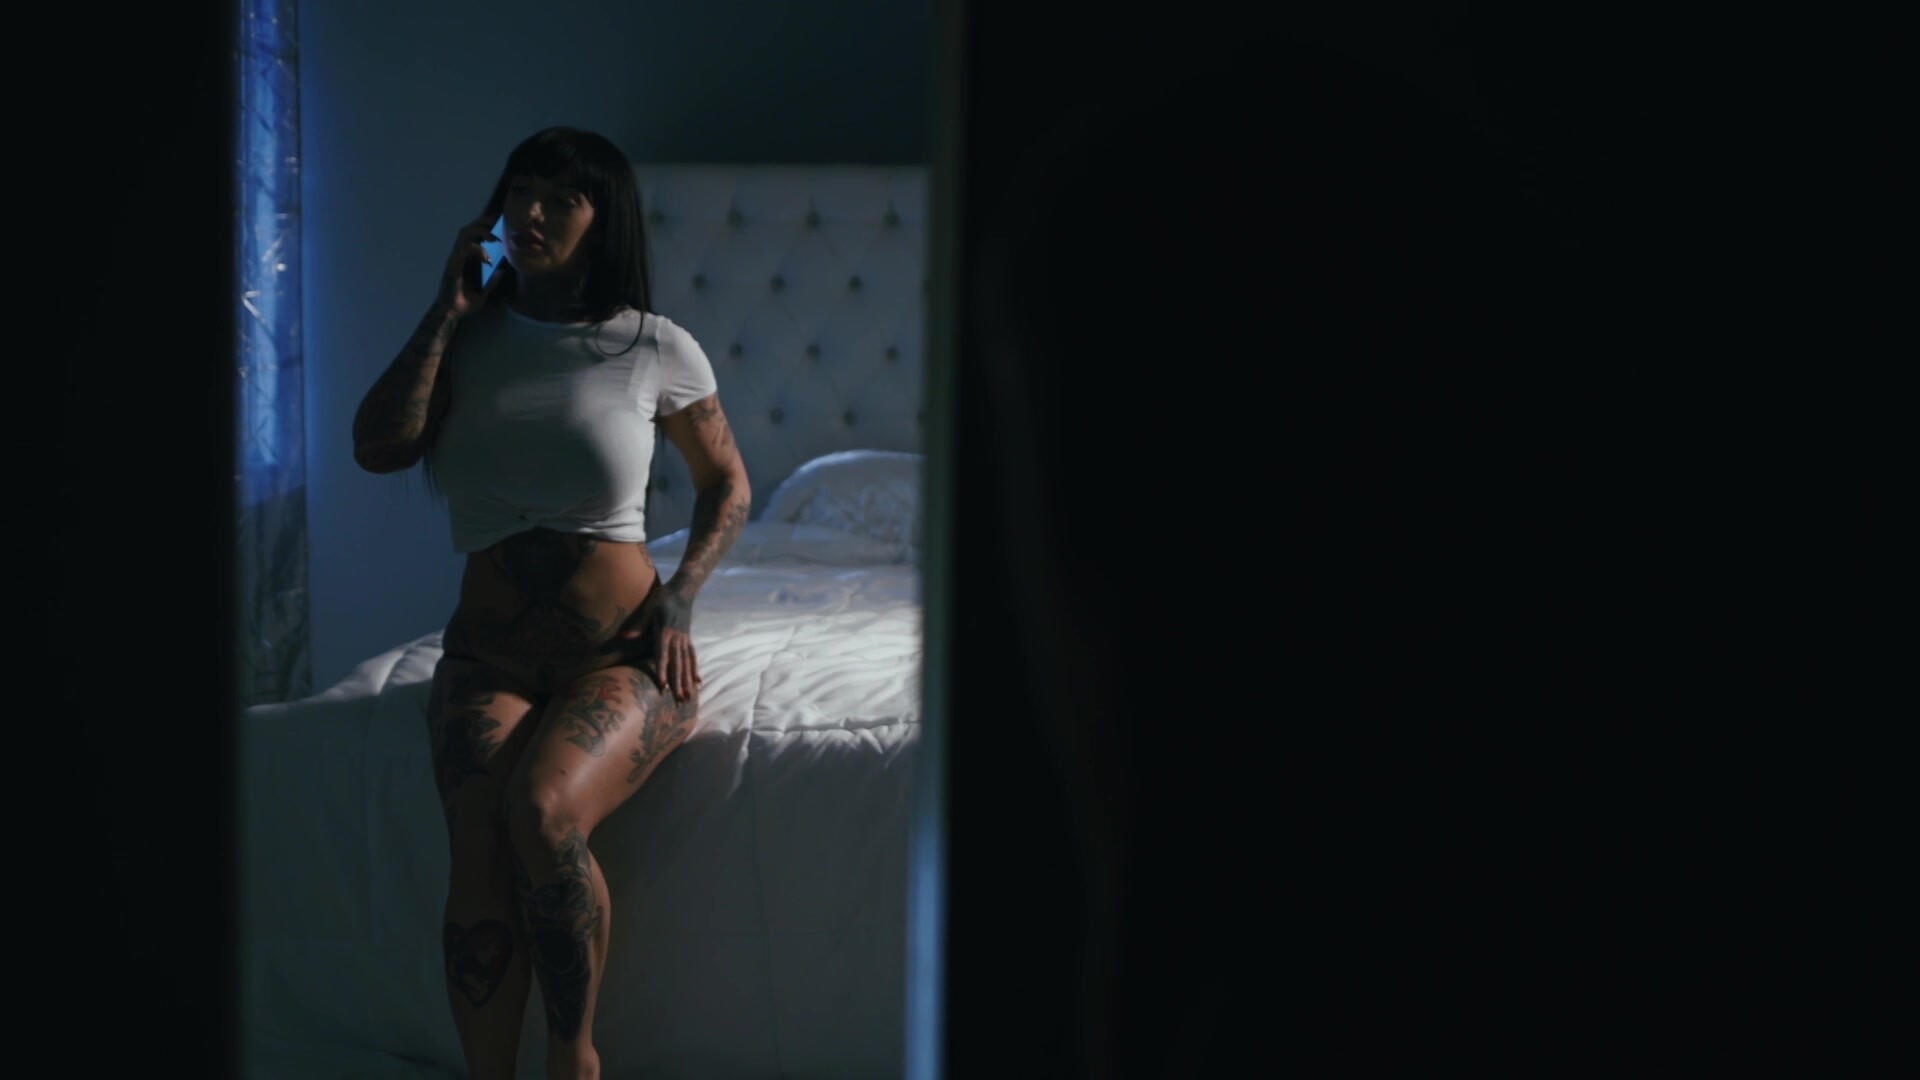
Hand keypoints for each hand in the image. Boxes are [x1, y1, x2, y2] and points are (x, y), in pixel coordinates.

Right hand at [436, 214, 501, 316]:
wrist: (452, 313)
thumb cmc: (465, 302)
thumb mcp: (484, 291)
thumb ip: (492, 280)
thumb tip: (503, 271)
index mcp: (468, 258)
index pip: (475, 234)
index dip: (487, 225)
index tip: (502, 222)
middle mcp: (460, 255)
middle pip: (469, 228)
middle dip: (484, 222)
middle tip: (499, 223)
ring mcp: (455, 258)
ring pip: (464, 234)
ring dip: (480, 232)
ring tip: (494, 238)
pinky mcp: (452, 265)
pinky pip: (463, 250)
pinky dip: (476, 249)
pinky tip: (487, 258)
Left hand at [615, 584, 701, 701]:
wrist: (683, 589)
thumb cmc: (664, 596)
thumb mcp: (649, 607)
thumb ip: (638, 624)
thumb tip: (623, 637)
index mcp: (665, 631)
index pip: (663, 654)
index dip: (663, 670)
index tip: (664, 686)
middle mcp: (677, 638)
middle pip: (677, 663)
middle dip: (678, 682)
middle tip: (679, 699)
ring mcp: (684, 639)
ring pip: (687, 663)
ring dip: (688, 681)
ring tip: (689, 697)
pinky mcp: (688, 638)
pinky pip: (692, 657)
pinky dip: (695, 670)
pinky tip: (698, 682)